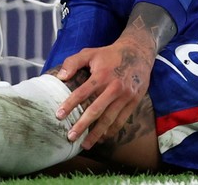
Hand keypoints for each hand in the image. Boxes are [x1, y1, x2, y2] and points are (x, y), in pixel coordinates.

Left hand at [53, 34, 155, 149]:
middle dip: (82, 125)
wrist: (138, 52)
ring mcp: (125, 96)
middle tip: (70, 137)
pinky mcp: (133, 102)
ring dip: (96, 133)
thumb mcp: (90, 52)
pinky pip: (121, 120)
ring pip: (109, 119)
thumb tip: (61, 77)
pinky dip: (111, 131)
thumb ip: (73, 63)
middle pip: (96, 111)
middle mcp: (114, 87)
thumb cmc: (110, 54)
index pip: (82, 93)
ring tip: (85, 144)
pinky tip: (102, 138)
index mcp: (101, 75)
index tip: (59, 115)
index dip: (69, 105)